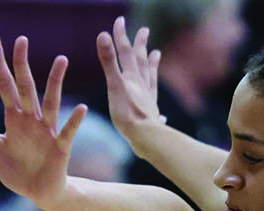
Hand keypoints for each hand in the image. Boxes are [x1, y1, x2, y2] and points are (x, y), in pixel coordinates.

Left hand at [0, 35, 84, 210]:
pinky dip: (74, 121)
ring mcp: (47, 132)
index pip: (5, 85)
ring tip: (61, 60)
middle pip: (26, 88)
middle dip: (22, 65)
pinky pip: (67, 133)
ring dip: (55, 83)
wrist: (38, 192)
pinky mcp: (59, 148)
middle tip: (21, 40)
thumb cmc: (16, 167)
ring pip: (50, 103)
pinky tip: (80, 108)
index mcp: (14, 117)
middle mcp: (31, 119)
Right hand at [98, 16, 164, 147]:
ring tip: (157, 54)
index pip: (125, 52)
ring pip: (151, 78)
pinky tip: (161, 112)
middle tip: (144, 29)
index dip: (121, 36)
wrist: (145, 137)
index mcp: (132, 78)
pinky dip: (156, 103)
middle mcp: (142, 86)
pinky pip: (155, 104)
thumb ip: (109, 62)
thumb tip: (102, 35)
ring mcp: (148, 100)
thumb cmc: (128, 114)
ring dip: (153, 65)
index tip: (119, 20)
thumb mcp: (115, 86)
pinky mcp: (151, 117)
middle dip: (140, 45)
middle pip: (141, 61)